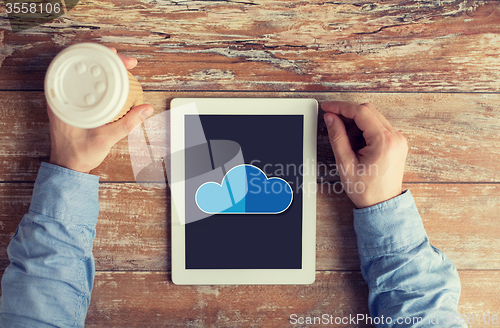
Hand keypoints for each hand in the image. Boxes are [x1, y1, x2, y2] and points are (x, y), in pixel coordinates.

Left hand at [48, 48, 153, 173]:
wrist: (68, 166)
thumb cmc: (79, 154)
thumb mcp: (106, 138)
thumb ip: (127, 124)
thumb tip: (146, 109)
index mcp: (64, 100)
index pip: (83, 68)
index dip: (104, 58)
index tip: (121, 58)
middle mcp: (62, 96)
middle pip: (85, 66)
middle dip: (108, 60)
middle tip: (128, 63)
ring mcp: (66, 99)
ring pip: (86, 74)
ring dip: (104, 69)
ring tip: (122, 67)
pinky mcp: (72, 104)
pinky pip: (86, 84)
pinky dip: (100, 80)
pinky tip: (111, 80)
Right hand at [322, 102, 407, 207]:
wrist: (383, 205)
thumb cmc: (367, 190)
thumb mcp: (345, 163)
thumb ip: (337, 137)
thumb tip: (330, 118)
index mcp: (384, 141)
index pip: (361, 112)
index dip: (341, 107)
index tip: (327, 107)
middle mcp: (395, 137)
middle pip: (368, 110)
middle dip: (347, 113)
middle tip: (331, 120)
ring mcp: (398, 139)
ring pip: (373, 117)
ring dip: (355, 123)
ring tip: (345, 141)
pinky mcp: (396, 142)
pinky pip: (378, 126)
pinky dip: (363, 129)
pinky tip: (355, 143)